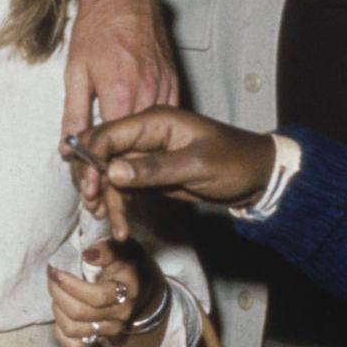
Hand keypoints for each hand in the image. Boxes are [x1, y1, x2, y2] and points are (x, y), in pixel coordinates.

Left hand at [47, 240, 161, 346]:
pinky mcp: (98, 340)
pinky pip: (74, 346)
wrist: (132, 285)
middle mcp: (120, 316)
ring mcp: (109, 331)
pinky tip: (59, 315)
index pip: (97, 297)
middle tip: (52, 277)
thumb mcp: (119, 250)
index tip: (55, 271)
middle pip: (80, 313)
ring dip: (57, 310)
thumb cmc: (122, 263)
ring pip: (73, 329)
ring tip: (56, 293)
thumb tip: (88, 254)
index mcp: (127, 292)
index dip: (71, 285)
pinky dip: (60, 332)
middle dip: (58, 294)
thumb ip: (106, 250)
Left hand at [61, 0, 177, 231]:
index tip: (92, 200)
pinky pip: (165, 126)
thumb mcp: (75, 73)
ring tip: (125, 202)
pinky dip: (154, 148)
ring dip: (138, 174)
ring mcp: (166, 92)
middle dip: (123, 190)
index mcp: (123, 96)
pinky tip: (143, 166)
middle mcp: (149, 98)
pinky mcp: (175, 86)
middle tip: (110, 215)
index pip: (114, 152)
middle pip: (138, 156)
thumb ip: (73, 114)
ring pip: (154, 145)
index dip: (102, 180)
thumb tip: (68, 150)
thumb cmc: (97, 30)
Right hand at [70, 108, 276, 236]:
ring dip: (107, 199)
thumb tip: (111, 171)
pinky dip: (119, 206)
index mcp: (154, 121)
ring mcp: (145, 156)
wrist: (258, 177)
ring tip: (113, 224)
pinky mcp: (149, 175)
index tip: (88, 185)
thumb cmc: (234, 161)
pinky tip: (120, 225)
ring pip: (111, 176)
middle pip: (103, 154)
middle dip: (94, 180)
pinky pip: (124, 189)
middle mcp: (144, 135)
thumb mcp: (195, 165)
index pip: (109, 134)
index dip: (92, 157)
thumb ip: (153, 168)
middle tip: (93, 206)